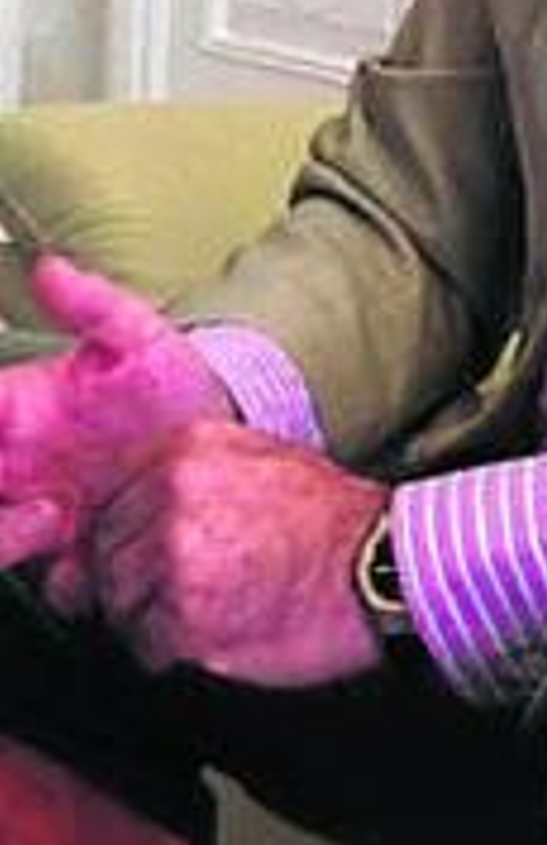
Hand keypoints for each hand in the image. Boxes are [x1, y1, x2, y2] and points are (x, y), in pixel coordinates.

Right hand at [0, 257, 233, 599]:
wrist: (227, 447)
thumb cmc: (177, 390)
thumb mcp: (142, 340)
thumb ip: (96, 306)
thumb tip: (50, 269)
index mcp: (15, 410)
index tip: (7, 425)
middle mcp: (15, 464)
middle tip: (33, 494)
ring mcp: (33, 511)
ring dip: (7, 535)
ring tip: (58, 517)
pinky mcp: (65, 554)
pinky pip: (40, 576)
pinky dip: (53, 574)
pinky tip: (76, 555)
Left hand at [88, 421, 387, 686]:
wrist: (383, 567)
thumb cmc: (332, 521)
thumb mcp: (260, 459)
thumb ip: (187, 473)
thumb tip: (127, 510)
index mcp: (187, 451)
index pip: (105, 499)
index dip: (122, 536)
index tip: (143, 554)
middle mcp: (172, 496)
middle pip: (105, 555)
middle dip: (133, 582)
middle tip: (185, 592)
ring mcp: (176, 559)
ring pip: (118, 604)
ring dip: (149, 619)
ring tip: (207, 613)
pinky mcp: (187, 620)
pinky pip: (147, 647)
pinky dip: (172, 653)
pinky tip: (216, 637)